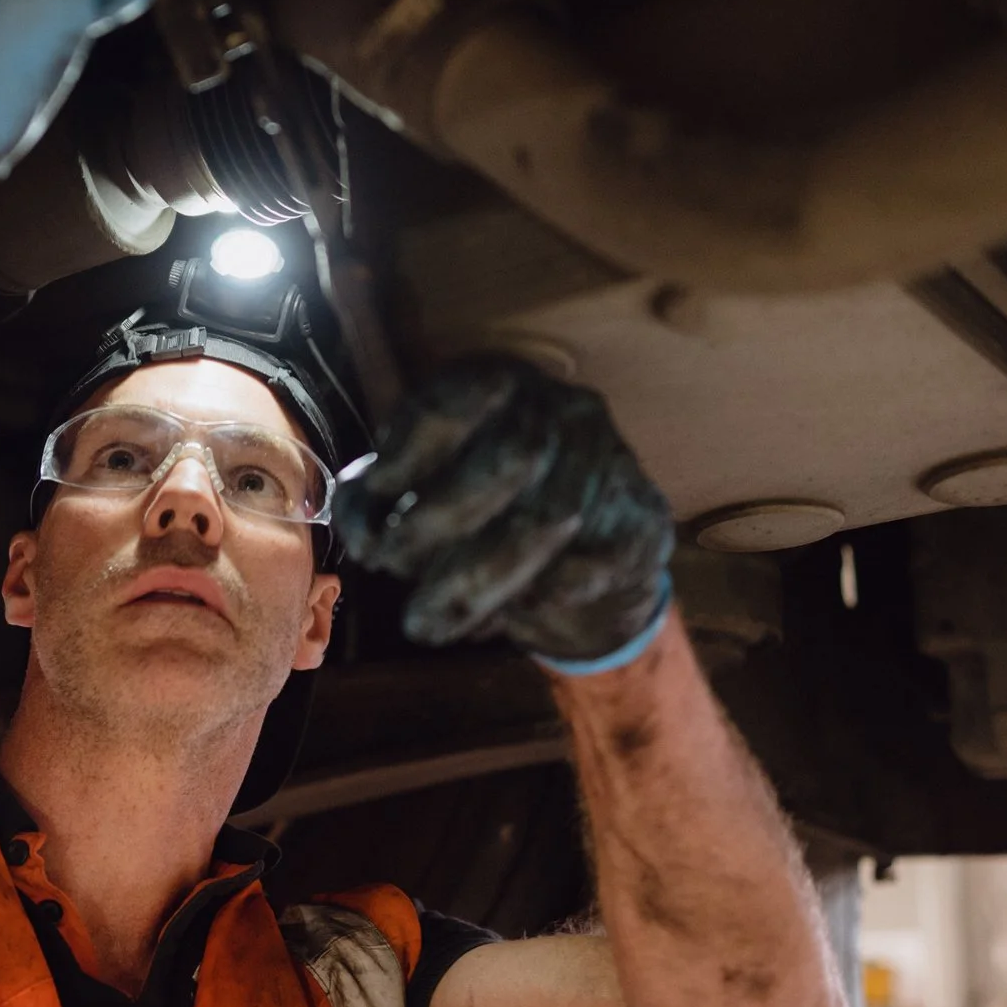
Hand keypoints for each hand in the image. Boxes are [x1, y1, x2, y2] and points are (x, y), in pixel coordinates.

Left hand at [334, 355, 673, 672]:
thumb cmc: (481, 514)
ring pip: (549, 519)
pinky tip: (491, 620)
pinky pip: (588, 565)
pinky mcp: (643, 521)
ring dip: (476, 580)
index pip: (457, 399)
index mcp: (501, 383)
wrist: (587, 559)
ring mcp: (612, 461)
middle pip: (512, 456)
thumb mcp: (421, 490)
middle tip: (390, 567)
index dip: (407, 454)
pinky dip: (531, 599)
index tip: (373, 500)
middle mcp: (563, 409)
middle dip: (439, 521)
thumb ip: (376, 499)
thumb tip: (362, 529)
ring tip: (423, 622)